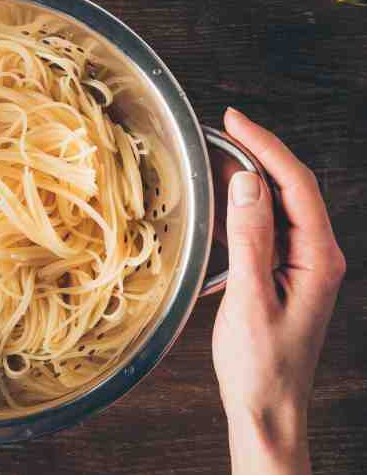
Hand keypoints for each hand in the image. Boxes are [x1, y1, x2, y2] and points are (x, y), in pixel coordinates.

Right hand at [213, 108, 345, 474]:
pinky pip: (259, 231)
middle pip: (287, 189)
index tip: (234, 121)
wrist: (266, 406)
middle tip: (217, 132)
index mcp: (319, 258)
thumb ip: (251, 239)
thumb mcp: (251, 299)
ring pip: (272, 208)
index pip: (295, 185)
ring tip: (209, 162)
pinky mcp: (278, 274)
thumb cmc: (261, 364)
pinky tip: (213, 207)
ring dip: (242, 183)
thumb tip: (246, 183)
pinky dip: (235, 213)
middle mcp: (314, 255)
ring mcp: (297, 264)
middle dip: (254, 155)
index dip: (265, 146)